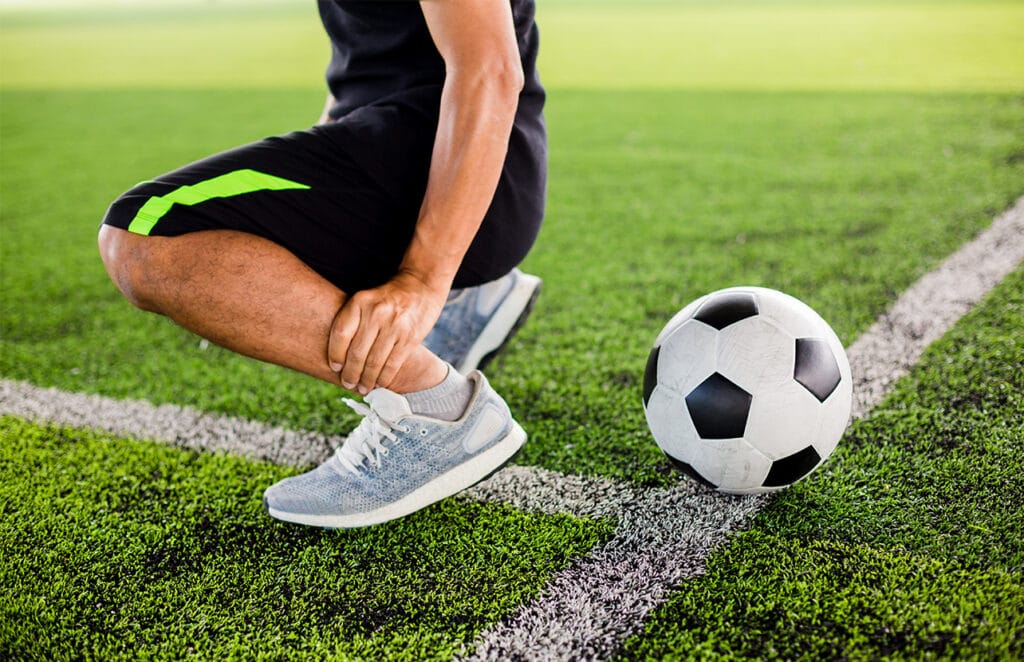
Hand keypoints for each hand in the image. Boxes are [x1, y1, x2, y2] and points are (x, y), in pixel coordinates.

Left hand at [327, 272, 447, 393]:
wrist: (421, 284)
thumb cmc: (388, 296)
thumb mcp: (367, 298)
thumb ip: (354, 320)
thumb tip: (339, 355)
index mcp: (360, 301)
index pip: (341, 333)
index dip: (335, 354)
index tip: (335, 367)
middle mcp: (376, 313)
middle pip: (357, 352)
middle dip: (350, 373)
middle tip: (348, 384)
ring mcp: (395, 325)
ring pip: (375, 361)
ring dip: (367, 380)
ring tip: (363, 388)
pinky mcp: (410, 337)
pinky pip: (393, 363)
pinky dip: (384, 377)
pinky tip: (379, 383)